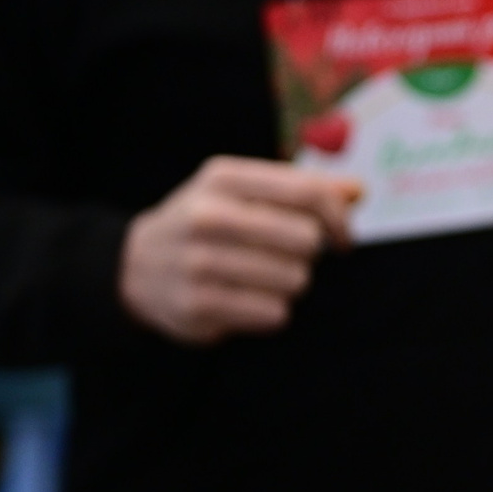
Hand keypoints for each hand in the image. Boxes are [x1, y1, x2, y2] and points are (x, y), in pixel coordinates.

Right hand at [119, 157, 359, 344]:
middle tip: (288, 257)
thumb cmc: (207, 222)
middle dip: (309, 254)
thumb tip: (358, 191)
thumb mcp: (242, 190)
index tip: (344, 238)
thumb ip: (301, 188)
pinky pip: (274, 314)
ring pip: (295, 281)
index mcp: (224, 177)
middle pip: (308, 241)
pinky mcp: (197, 306)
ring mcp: (198, 263)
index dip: (340, 218)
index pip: (310, 192)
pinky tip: (245, 300)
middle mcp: (207, 216)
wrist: (134, 265)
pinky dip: (271, 311)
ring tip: (260, 278)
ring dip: (290, 284)